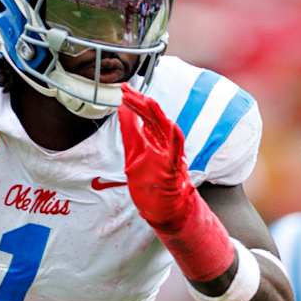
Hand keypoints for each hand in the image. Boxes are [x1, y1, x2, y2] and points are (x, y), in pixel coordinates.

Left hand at [118, 85, 196, 229]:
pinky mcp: (174, 168)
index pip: (145, 115)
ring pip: (166, 128)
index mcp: (155, 140)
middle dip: (140, 102)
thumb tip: (123, 110)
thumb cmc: (152, 185)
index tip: (123, 90)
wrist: (165, 210)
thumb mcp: (134, 155)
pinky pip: (177, 151)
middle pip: (153, 117)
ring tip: (145, 99)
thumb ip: (130, 133)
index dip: (134, 101)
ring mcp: (170, 155)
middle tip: (127, 91)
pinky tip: (171, 125)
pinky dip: (175, 138)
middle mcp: (164, 144)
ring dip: (156, 113)